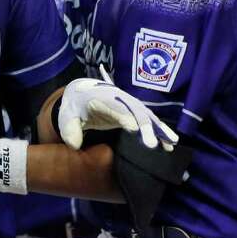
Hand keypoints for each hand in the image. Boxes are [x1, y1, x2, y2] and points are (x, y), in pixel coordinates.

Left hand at [57, 77, 178, 151]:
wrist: (81, 92)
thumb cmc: (74, 106)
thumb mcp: (66, 115)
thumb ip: (69, 128)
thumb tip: (74, 145)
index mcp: (102, 98)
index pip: (116, 108)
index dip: (126, 118)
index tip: (133, 130)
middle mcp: (119, 98)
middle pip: (136, 111)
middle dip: (146, 126)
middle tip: (153, 145)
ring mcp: (129, 103)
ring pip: (146, 115)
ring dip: (159, 128)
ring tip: (170, 143)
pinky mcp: (134, 111)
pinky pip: (149, 119)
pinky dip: (160, 129)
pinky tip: (169, 142)